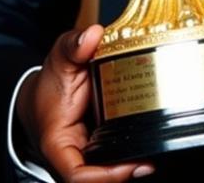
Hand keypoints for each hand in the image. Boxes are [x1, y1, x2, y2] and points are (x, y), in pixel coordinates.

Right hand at [16, 24, 154, 182]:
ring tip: (159, 150)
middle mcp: (75, 155)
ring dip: (133, 162)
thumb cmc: (49, 82)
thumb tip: (92, 35)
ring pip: (111, 168)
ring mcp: (89, 153)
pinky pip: (117, 154)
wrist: (44, 93)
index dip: (105, 177)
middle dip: (127, 170)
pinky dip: (134, 149)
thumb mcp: (59, 57)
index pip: (78, 176)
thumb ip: (74, 45)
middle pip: (101, 177)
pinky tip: (154, 139)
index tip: (130, 165)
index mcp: (59, 143)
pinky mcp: (102, 145)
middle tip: (154, 157)